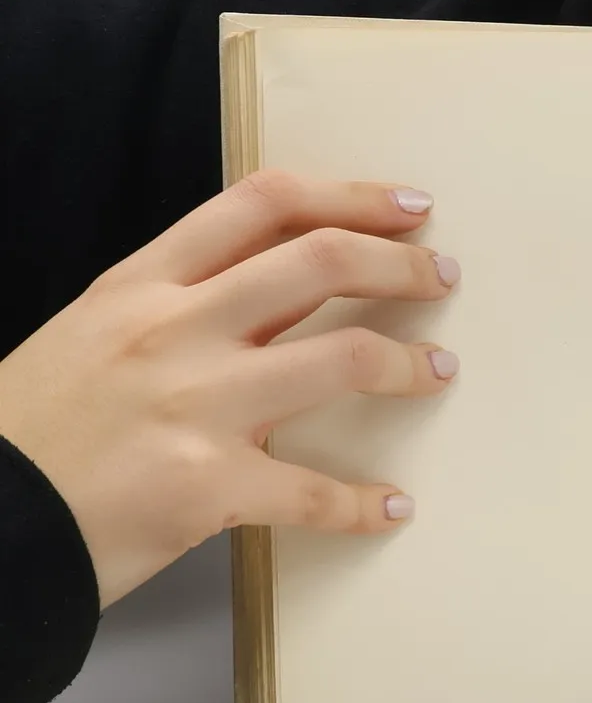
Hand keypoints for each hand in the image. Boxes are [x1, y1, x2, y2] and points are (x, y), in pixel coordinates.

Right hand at [0, 172, 459, 607]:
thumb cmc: (28, 435)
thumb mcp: (91, 338)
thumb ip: (181, 312)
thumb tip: (281, 300)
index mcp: (141, 285)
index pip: (262, 203)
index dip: (350, 195)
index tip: (408, 206)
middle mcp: (173, 329)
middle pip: (320, 261)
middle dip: (398, 263)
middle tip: (440, 276)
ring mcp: (194, 406)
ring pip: (343, 358)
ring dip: (408, 364)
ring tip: (438, 371)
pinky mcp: (207, 487)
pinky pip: (314, 491)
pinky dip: (363, 503)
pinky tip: (392, 507)